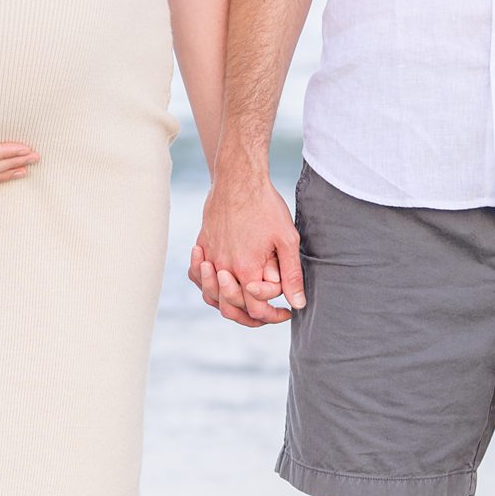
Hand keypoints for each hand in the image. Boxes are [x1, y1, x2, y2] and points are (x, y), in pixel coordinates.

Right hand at [189, 166, 301, 325]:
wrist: (238, 178)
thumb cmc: (265, 207)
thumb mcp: (287, 240)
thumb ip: (291, 274)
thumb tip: (298, 304)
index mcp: (246, 269)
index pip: (255, 310)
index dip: (273, 316)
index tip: (286, 311)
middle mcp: (223, 267)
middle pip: (231, 309)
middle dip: (252, 317)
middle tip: (270, 313)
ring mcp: (209, 257)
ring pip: (211, 296)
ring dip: (229, 304)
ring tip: (247, 301)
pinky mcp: (202, 246)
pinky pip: (196, 276)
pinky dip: (207, 285)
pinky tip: (222, 281)